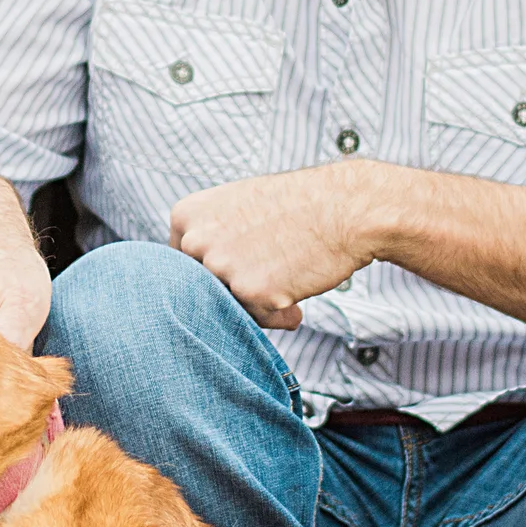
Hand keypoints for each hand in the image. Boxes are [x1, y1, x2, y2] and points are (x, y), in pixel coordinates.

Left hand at [169, 162, 386, 329]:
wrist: (344, 206)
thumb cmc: (297, 206)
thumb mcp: (236, 207)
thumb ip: (207, 238)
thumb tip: (195, 282)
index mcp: (186, 216)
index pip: (180, 267)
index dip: (213, 274)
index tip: (240, 265)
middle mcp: (195, 241)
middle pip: (200, 291)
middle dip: (234, 291)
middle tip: (268, 271)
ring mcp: (221, 267)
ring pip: (229, 307)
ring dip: (258, 303)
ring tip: (288, 273)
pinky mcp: (251, 292)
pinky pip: (259, 319)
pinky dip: (280, 314)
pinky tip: (298, 289)